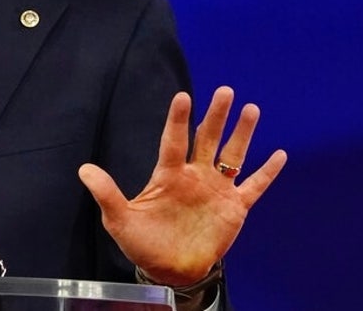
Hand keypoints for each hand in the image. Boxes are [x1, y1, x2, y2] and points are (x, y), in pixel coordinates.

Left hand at [78, 86, 286, 285]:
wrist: (169, 270)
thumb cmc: (143, 242)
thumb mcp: (120, 219)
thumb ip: (106, 193)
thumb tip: (83, 169)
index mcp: (168, 175)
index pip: (173, 140)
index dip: (178, 119)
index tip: (183, 97)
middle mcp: (195, 175)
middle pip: (207, 139)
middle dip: (215, 116)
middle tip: (224, 91)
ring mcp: (217, 190)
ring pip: (233, 155)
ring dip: (242, 133)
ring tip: (251, 109)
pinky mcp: (235, 208)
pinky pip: (254, 186)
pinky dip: (267, 172)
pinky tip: (279, 154)